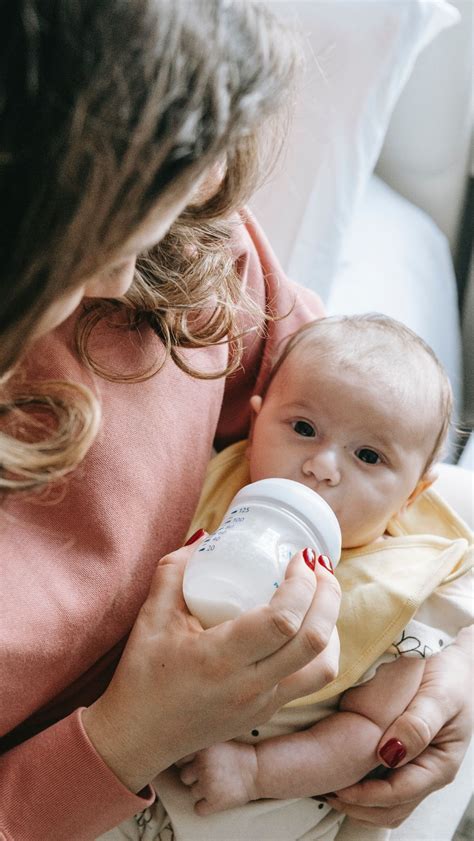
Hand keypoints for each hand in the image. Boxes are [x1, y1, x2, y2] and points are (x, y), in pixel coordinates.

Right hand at [83, 540, 339, 793]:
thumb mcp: (151, 616)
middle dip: (329, 596)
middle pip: (315, 641)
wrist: (138, 737)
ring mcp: (262, 704)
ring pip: (323, 667)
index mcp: (221, 658)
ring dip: (331, 626)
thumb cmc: (142, 674)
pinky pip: (310, 682)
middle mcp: (250, 685)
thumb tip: (206, 537)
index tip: (300, 558)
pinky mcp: (266, 714)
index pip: (283, 620)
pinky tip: (306, 627)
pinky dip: (320, 650)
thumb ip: (176, 570)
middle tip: (320, 568)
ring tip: (320, 597)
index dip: (302, 584)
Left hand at [177, 741, 257, 813]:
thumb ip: (199, 746)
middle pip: (184, 777)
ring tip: (218, 784)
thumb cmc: (236, 756)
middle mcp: (202, 765)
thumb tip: (177, 752)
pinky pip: (198, 809)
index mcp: (201, 748)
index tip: (198, 764)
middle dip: (195, 777)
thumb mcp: (217, 741)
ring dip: (202, 791)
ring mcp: (207, 784)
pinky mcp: (214, 801)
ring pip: (192, 792)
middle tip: (211, 774)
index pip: (180, 760)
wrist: (257, 770)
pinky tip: (216, 797)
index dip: (188, 763)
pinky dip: (205, 806)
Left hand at [327, 626, 472, 828]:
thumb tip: (389, 754)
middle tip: (325, 792)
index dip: (368, 796)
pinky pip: (383, 784)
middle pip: (391, 809)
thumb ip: (419, 724)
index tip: (340, 788)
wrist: (453, 663)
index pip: (400, 795)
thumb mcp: (440, 696)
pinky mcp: (404, 757)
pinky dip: (362, 787)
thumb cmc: (449, 676)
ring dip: (358, 803)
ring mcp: (416, 768)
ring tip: (328, 787)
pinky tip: (340, 771)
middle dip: (359, 807)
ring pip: (387, 805)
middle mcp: (427, 773)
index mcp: (439, 765)